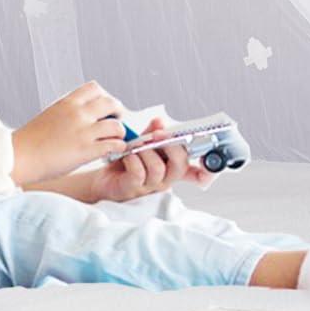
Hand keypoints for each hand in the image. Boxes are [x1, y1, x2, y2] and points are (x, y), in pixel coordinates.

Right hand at [10, 80, 131, 185]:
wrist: (20, 155)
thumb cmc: (31, 139)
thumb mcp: (51, 114)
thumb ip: (69, 112)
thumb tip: (85, 115)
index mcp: (67, 102)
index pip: (95, 88)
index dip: (104, 97)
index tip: (104, 107)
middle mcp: (77, 113)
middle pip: (111, 103)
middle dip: (118, 112)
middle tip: (116, 121)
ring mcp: (83, 132)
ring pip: (117, 126)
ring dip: (120, 133)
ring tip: (115, 139)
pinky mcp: (86, 151)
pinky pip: (114, 145)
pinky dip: (118, 148)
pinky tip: (113, 151)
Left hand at [91, 118, 215, 203]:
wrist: (102, 178)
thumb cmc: (124, 163)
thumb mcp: (140, 144)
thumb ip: (151, 134)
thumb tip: (160, 121)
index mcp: (170, 168)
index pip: (197, 172)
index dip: (207, 169)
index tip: (207, 158)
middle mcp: (164, 179)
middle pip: (180, 165)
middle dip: (170, 146)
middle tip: (158, 135)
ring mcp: (150, 186)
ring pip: (158, 168)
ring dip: (146, 151)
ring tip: (135, 146)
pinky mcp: (133, 188)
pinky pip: (139, 173)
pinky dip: (133, 159)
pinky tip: (127, 155)